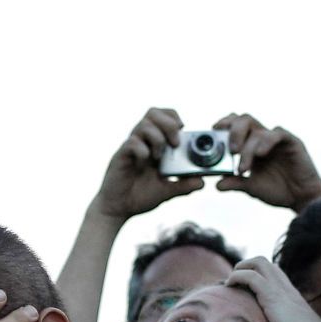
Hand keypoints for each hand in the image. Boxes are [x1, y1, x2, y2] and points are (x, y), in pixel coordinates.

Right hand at [89, 107, 204, 220]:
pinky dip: (142, 150)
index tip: (182, 130)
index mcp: (153, 143)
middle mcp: (142, 141)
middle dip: (169, 123)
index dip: (174, 117)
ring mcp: (131, 147)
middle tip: (175, 143)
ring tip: (158, 157)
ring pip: (144, 124)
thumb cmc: (140, 196)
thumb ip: (183, 186)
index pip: (163, 115)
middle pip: (153, 112)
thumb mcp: (167, 191)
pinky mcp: (121, 156)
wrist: (118, 209)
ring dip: (157, 138)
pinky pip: (131, 142)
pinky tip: (144, 162)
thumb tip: (201, 182)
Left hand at [212, 116, 320, 210]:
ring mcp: (276, 139)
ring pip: (258, 130)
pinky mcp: (291, 142)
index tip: (214, 132)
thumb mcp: (252, 188)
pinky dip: (266, 142)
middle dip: (233, 131)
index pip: (235, 125)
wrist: (301, 198)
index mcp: (250, 145)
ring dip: (247, 148)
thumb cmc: (278, 190)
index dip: (224, 124)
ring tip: (243, 168)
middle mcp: (262, 139)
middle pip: (244, 120)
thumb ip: (235, 183)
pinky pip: (277, 134)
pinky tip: (260, 154)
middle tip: (230, 150)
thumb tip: (216, 185)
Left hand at [225, 257, 320, 321]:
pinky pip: (250, 276)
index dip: (256, 273)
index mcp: (289, 292)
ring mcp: (279, 287)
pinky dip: (237, 277)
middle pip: (263, 261)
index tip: (243, 284)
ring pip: (257, 262)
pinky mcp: (271, 294)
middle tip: (234, 280)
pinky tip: (229, 286)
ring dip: (239, 268)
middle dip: (245, 265)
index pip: (272, 271)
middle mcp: (284, 285)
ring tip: (229, 281)